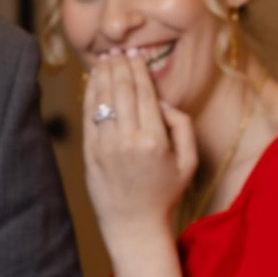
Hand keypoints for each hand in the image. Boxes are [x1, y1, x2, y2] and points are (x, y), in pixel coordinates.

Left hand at [82, 50, 197, 237]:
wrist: (134, 226)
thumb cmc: (164, 194)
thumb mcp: (188, 162)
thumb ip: (182, 126)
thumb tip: (162, 102)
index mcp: (155, 140)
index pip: (145, 92)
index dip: (139, 68)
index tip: (135, 54)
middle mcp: (128, 140)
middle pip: (122, 90)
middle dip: (120, 65)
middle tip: (119, 50)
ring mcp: (105, 146)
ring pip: (103, 99)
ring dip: (103, 75)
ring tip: (105, 59)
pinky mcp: (90, 153)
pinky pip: (89, 115)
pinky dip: (90, 94)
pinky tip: (92, 80)